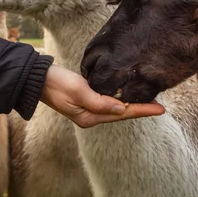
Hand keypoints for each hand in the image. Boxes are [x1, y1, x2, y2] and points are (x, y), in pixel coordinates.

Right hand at [40, 65, 165, 127]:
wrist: (37, 79)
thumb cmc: (57, 83)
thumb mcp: (78, 91)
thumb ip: (100, 101)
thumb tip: (121, 108)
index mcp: (90, 117)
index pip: (122, 113)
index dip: (142, 110)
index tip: (160, 109)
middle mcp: (91, 116)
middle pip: (122, 112)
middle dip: (140, 108)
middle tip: (160, 105)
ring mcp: (89, 108)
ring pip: (116, 107)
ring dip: (132, 103)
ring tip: (149, 100)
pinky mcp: (86, 99)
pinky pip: (109, 101)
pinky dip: (120, 97)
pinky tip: (128, 93)